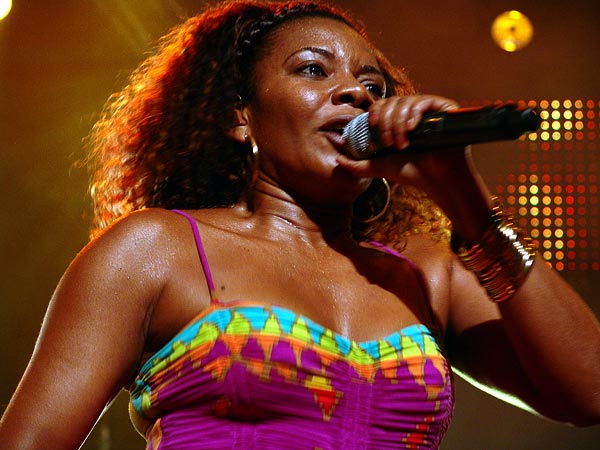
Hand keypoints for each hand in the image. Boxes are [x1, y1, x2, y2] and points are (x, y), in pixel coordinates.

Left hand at [336, 94, 491, 240]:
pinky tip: (411, 130)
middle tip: (388, 144)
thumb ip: (356, 165)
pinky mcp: (445, 109)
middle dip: (386, 124)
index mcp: (398, 120)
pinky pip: (424, 101)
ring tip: (402, 144)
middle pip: (392, 102)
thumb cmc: (410, 173)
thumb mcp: (378, 168)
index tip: (373, 129)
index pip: (382, 105)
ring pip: (405, 102)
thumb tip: (337, 160)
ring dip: (398, 124)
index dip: (375, 113)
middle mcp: (413, 112)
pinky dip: (413, 114)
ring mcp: (429, 109)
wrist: (435, 180)